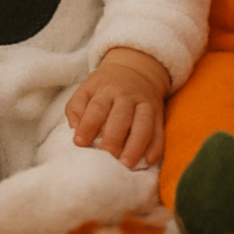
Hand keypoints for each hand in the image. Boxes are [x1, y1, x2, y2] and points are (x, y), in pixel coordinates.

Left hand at [65, 47, 170, 168]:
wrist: (135, 68)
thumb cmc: (105, 85)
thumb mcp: (86, 88)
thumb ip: (76, 107)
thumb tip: (74, 129)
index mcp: (106, 89)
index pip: (97, 108)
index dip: (87, 126)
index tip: (79, 143)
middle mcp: (127, 96)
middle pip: (121, 118)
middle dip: (112, 139)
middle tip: (105, 158)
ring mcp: (145, 104)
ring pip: (143, 125)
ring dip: (136, 146)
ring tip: (126, 165)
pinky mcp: (158, 113)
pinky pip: (159, 131)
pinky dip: (156, 146)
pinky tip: (149, 160)